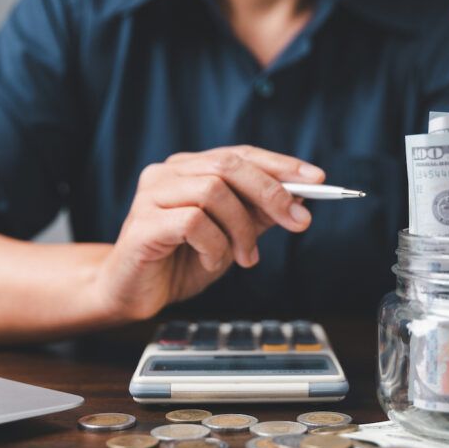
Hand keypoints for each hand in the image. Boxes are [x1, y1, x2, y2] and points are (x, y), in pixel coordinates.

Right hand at [93, 146, 324, 320]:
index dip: (280, 164)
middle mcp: (168, 173)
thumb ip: (257, 215)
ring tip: (246, 257)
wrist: (133, 293)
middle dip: (272, 193)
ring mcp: (152, 194)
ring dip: (242, 228)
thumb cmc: (180, 262)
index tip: (316, 180)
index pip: (241, 154)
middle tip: (298, 221)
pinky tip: (213, 262)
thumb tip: (298, 200)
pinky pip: (194, 222)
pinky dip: (215, 246)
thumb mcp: (231, 237)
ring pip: (214, 191)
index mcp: (189, 169)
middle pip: (230, 166)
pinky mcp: (144, 223)